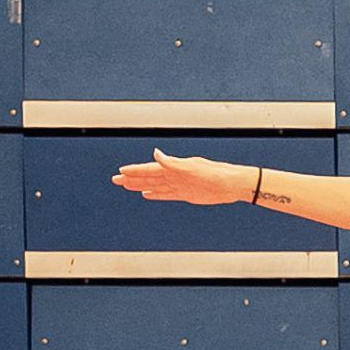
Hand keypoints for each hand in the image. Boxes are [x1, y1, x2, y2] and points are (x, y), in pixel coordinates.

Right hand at [112, 149, 250, 205]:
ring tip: (127, 186)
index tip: (121, 171)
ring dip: (141, 186)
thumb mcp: (192, 167)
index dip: (136, 170)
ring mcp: (181, 185)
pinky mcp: (187, 194)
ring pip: (156, 186)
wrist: (232, 184)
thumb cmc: (216, 173)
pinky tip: (147, 195)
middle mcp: (175, 176)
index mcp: (175, 168)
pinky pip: (167, 194)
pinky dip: (156, 194)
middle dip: (133, 178)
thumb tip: (156, 153)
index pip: (150, 169)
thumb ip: (172, 162)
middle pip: (149, 177)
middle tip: (116, 179)